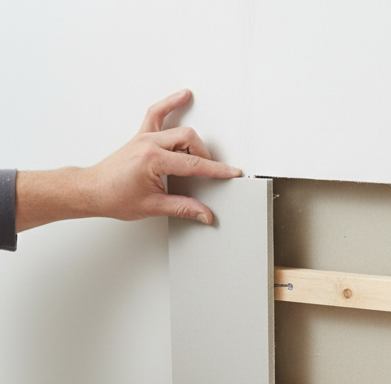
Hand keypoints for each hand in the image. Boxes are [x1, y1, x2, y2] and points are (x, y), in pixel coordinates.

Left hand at [84, 89, 242, 223]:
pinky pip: (157, 113)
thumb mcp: (153, 206)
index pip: (193, 163)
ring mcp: (144, 137)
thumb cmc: (114, 197)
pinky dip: (170, 104)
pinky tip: (183, 96)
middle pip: (189, 140)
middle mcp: (148, 143)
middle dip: (204, 157)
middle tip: (208, 174)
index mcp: (152, 160)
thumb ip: (183, 208)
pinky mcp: (141, 136)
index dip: (215, 170)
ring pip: (178, 128)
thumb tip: (204, 213)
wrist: (92, 191)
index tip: (230, 172)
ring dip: (193, 141)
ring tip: (202, 153)